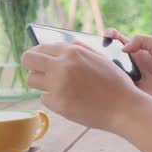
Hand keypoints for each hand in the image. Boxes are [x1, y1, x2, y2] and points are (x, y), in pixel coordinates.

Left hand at [21, 42, 139, 131]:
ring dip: (41, 82)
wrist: (124, 107)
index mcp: (72, 52)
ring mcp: (58, 86)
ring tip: (57, 86)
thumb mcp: (99, 57)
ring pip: (32, 80)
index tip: (38, 59)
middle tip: (37, 70)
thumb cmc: (114, 82)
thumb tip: (59, 44)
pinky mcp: (58, 104)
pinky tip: (69, 99)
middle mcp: (62, 66)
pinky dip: (53, 98)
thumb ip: (78, 48)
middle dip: (30, 64)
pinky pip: (44, 98)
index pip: (40, 47)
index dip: (38, 54)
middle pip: (27, 60)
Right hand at [105, 28, 151, 111]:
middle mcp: (126, 64)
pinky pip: (110, 86)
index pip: (116, 40)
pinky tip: (106, 79)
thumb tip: (123, 48)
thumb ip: (142, 39)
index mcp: (134, 51)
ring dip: (101, 66)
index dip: (110, 35)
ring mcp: (124, 78)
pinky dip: (105, 83)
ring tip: (102, 63)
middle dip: (99, 50)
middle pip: (107, 54)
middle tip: (100, 50)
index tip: (109, 36)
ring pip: (106, 70)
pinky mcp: (123, 92)